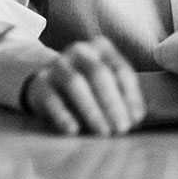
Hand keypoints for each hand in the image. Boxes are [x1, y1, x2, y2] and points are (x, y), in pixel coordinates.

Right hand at [23, 36, 145, 135]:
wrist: (46, 79)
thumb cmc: (87, 82)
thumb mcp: (105, 80)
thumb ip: (122, 94)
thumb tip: (136, 116)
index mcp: (101, 47)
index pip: (120, 69)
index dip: (130, 94)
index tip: (136, 118)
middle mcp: (80, 51)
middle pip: (99, 74)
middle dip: (113, 103)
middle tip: (122, 128)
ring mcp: (58, 65)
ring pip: (76, 84)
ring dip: (92, 110)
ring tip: (104, 131)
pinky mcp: (40, 83)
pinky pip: (52, 99)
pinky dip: (64, 115)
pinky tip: (74, 130)